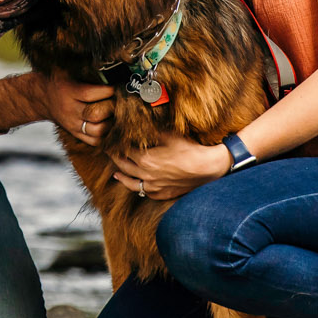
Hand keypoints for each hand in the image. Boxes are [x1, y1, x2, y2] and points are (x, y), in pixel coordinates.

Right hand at [0, 71, 114, 146]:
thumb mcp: (67, 68)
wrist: (40, 96)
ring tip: (115, 112)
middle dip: (112, 107)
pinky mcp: (75, 133)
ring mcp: (72, 124)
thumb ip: (85, 66)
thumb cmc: (59, 78)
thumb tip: (110, 59)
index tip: (117, 85)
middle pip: (96, 114)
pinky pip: (94, 141)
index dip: (108, 90)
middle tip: (119, 100)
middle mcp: (70, 110)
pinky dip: (106, 134)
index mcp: (68, 91)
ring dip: (111, 122)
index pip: (91, 94)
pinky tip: (109, 123)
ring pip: (97, 131)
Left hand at [113, 134, 229, 201]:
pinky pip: (145, 193)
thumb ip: (152, 131)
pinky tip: (136, 184)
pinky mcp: (163, 194)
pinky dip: (137, 188)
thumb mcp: (169, 135)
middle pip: (124, 166)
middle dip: (115, 158)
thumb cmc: (190, 149)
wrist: (208, 168)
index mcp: (145, 159)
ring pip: (131, 183)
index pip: (123, 151)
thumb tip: (139, 124)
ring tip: (116, 173)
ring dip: (122, 176)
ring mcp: (154, 187)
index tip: (111, 140)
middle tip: (109, 152)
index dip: (116, 145)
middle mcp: (146, 175)